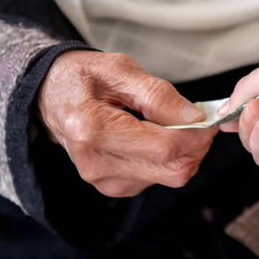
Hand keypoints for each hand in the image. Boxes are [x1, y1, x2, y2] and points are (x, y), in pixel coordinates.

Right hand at [38, 51, 217, 197]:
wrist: (51, 96)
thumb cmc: (83, 77)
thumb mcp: (120, 70)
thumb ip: (159, 95)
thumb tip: (195, 117)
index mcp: (94, 130)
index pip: (165, 148)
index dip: (197, 135)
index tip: (208, 117)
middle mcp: (97, 164)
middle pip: (173, 171)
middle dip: (196, 147)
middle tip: (198, 121)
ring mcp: (104, 180)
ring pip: (170, 176)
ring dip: (182, 151)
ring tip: (168, 123)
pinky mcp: (113, 187)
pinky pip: (157, 178)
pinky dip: (167, 158)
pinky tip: (154, 137)